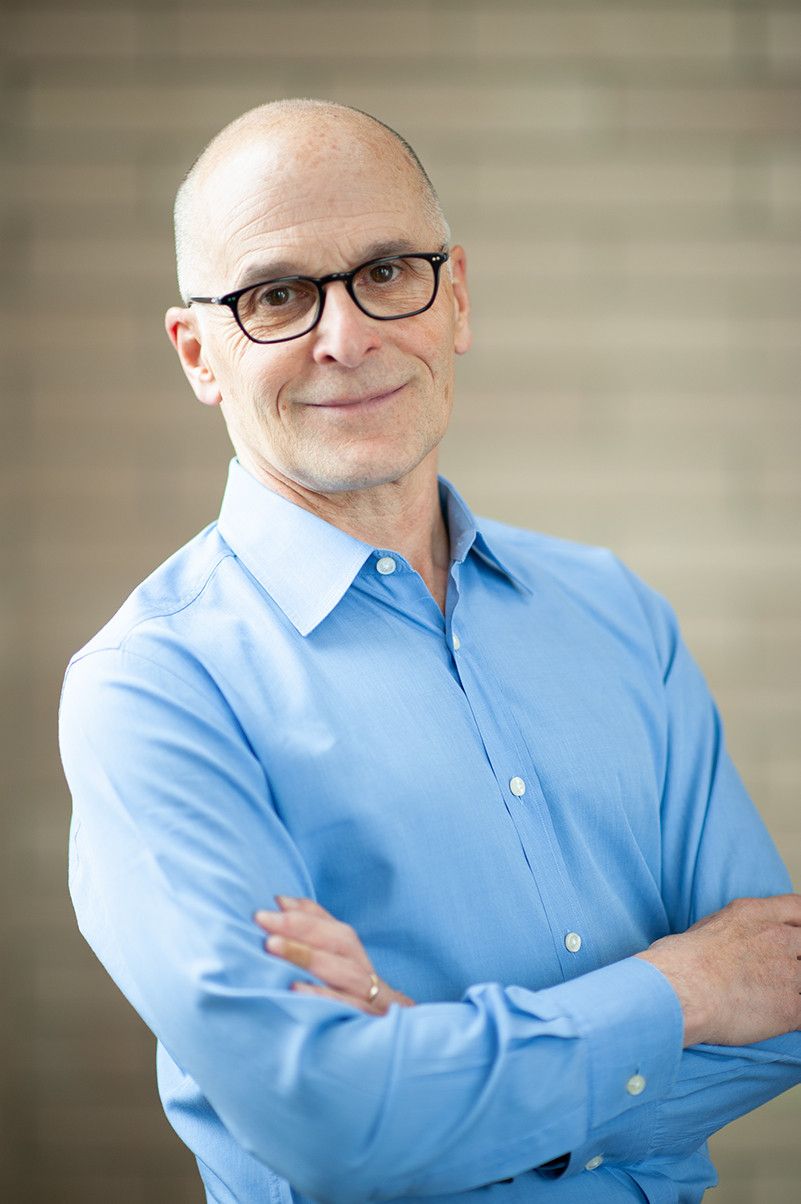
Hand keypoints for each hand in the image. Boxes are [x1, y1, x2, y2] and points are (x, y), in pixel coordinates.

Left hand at [254, 895, 414, 1014]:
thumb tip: (281, 901)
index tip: (264, 911)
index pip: (332, 928)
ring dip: (307, 956)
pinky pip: (348, 1008)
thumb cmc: (351, 993)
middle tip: (262, 921)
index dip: (301, 916)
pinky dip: (323, 997)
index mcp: (355, 956)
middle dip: (300, 930)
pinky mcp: (369, 1022)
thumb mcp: (336, 961)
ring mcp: (371, 998)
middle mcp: (365, 972)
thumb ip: (312, 928)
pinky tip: (295, 989)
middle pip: (340, 943)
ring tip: (272, 946)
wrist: (390, 1035)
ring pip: (345, 972)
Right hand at [636, 894, 800, 1046]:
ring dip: (795, 987)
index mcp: (753, 914)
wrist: (680, 992)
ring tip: (773, 994)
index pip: (797, 908)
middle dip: (797, 957)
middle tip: (781, 972)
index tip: (797, 934)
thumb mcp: (705, 926)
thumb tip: (732, 938)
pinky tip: (779, 1018)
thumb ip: (730, 928)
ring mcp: (788, 972)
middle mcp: (776, 938)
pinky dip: (795, 1016)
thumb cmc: (678, 962)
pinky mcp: (790, 1008)